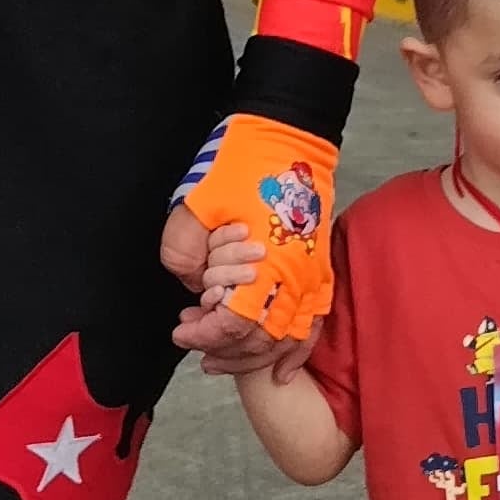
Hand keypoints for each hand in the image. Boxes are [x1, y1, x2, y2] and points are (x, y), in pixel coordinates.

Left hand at [165, 111, 340, 348]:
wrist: (288, 131)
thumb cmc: (240, 163)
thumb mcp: (195, 206)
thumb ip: (185, 254)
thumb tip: (195, 287)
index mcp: (265, 262)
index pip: (235, 324)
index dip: (205, 335)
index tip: (180, 331)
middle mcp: (294, 275)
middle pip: (261, 339)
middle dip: (224, 350)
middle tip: (193, 341)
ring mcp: (312, 272)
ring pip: (288, 337)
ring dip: (254, 355)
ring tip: (221, 359)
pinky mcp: (319, 265)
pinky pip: (314, 321)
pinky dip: (297, 349)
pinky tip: (280, 368)